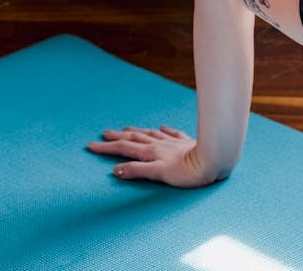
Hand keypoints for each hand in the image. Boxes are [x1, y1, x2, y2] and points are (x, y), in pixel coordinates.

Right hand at [87, 125, 217, 187]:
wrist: (211, 160)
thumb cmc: (187, 172)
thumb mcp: (159, 174)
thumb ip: (138, 171)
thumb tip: (116, 170)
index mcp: (150, 152)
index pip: (123, 149)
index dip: (106, 148)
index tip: (90, 146)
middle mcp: (158, 144)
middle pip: (133, 138)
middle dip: (117, 137)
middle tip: (103, 134)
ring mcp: (171, 142)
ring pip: (149, 134)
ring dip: (136, 132)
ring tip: (126, 128)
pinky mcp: (185, 142)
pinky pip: (171, 133)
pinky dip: (163, 130)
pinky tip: (161, 127)